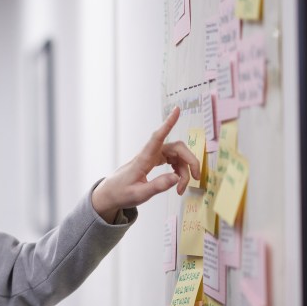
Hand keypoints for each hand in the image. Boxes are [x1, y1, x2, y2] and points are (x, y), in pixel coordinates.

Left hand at [91, 106, 201, 222]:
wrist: (110, 194)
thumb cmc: (121, 193)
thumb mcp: (139, 195)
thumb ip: (157, 186)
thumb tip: (176, 178)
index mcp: (143, 159)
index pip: (157, 137)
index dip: (168, 124)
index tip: (176, 110)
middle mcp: (149, 154)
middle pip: (176, 148)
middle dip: (190, 161)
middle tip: (196, 178)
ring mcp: (152, 156)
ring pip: (177, 156)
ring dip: (184, 171)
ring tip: (181, 188)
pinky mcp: (154, 160)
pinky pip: (173, 160)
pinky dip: (179, 170)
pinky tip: (178, 181)